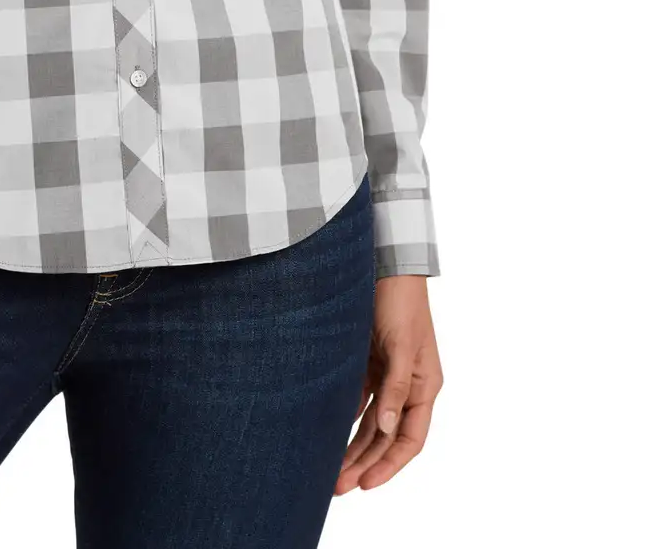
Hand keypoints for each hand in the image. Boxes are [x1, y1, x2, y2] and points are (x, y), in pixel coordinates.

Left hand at [335, 275, 442, 493]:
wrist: (384, 263)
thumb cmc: (401, 301)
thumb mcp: (404, 345)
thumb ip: (398, 387)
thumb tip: (389, 429)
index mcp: (425, 386)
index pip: (410, 439)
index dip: (389, 465)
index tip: (365, 484)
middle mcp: (407, 386)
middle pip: (385, 436)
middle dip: (364, 463)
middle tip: (337, 487)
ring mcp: (386, 374)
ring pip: (369, 422)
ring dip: (351, 446)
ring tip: (329, 471)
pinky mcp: (367, 361)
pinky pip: (356, 399)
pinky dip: (343, 418)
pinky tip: (326, 433)